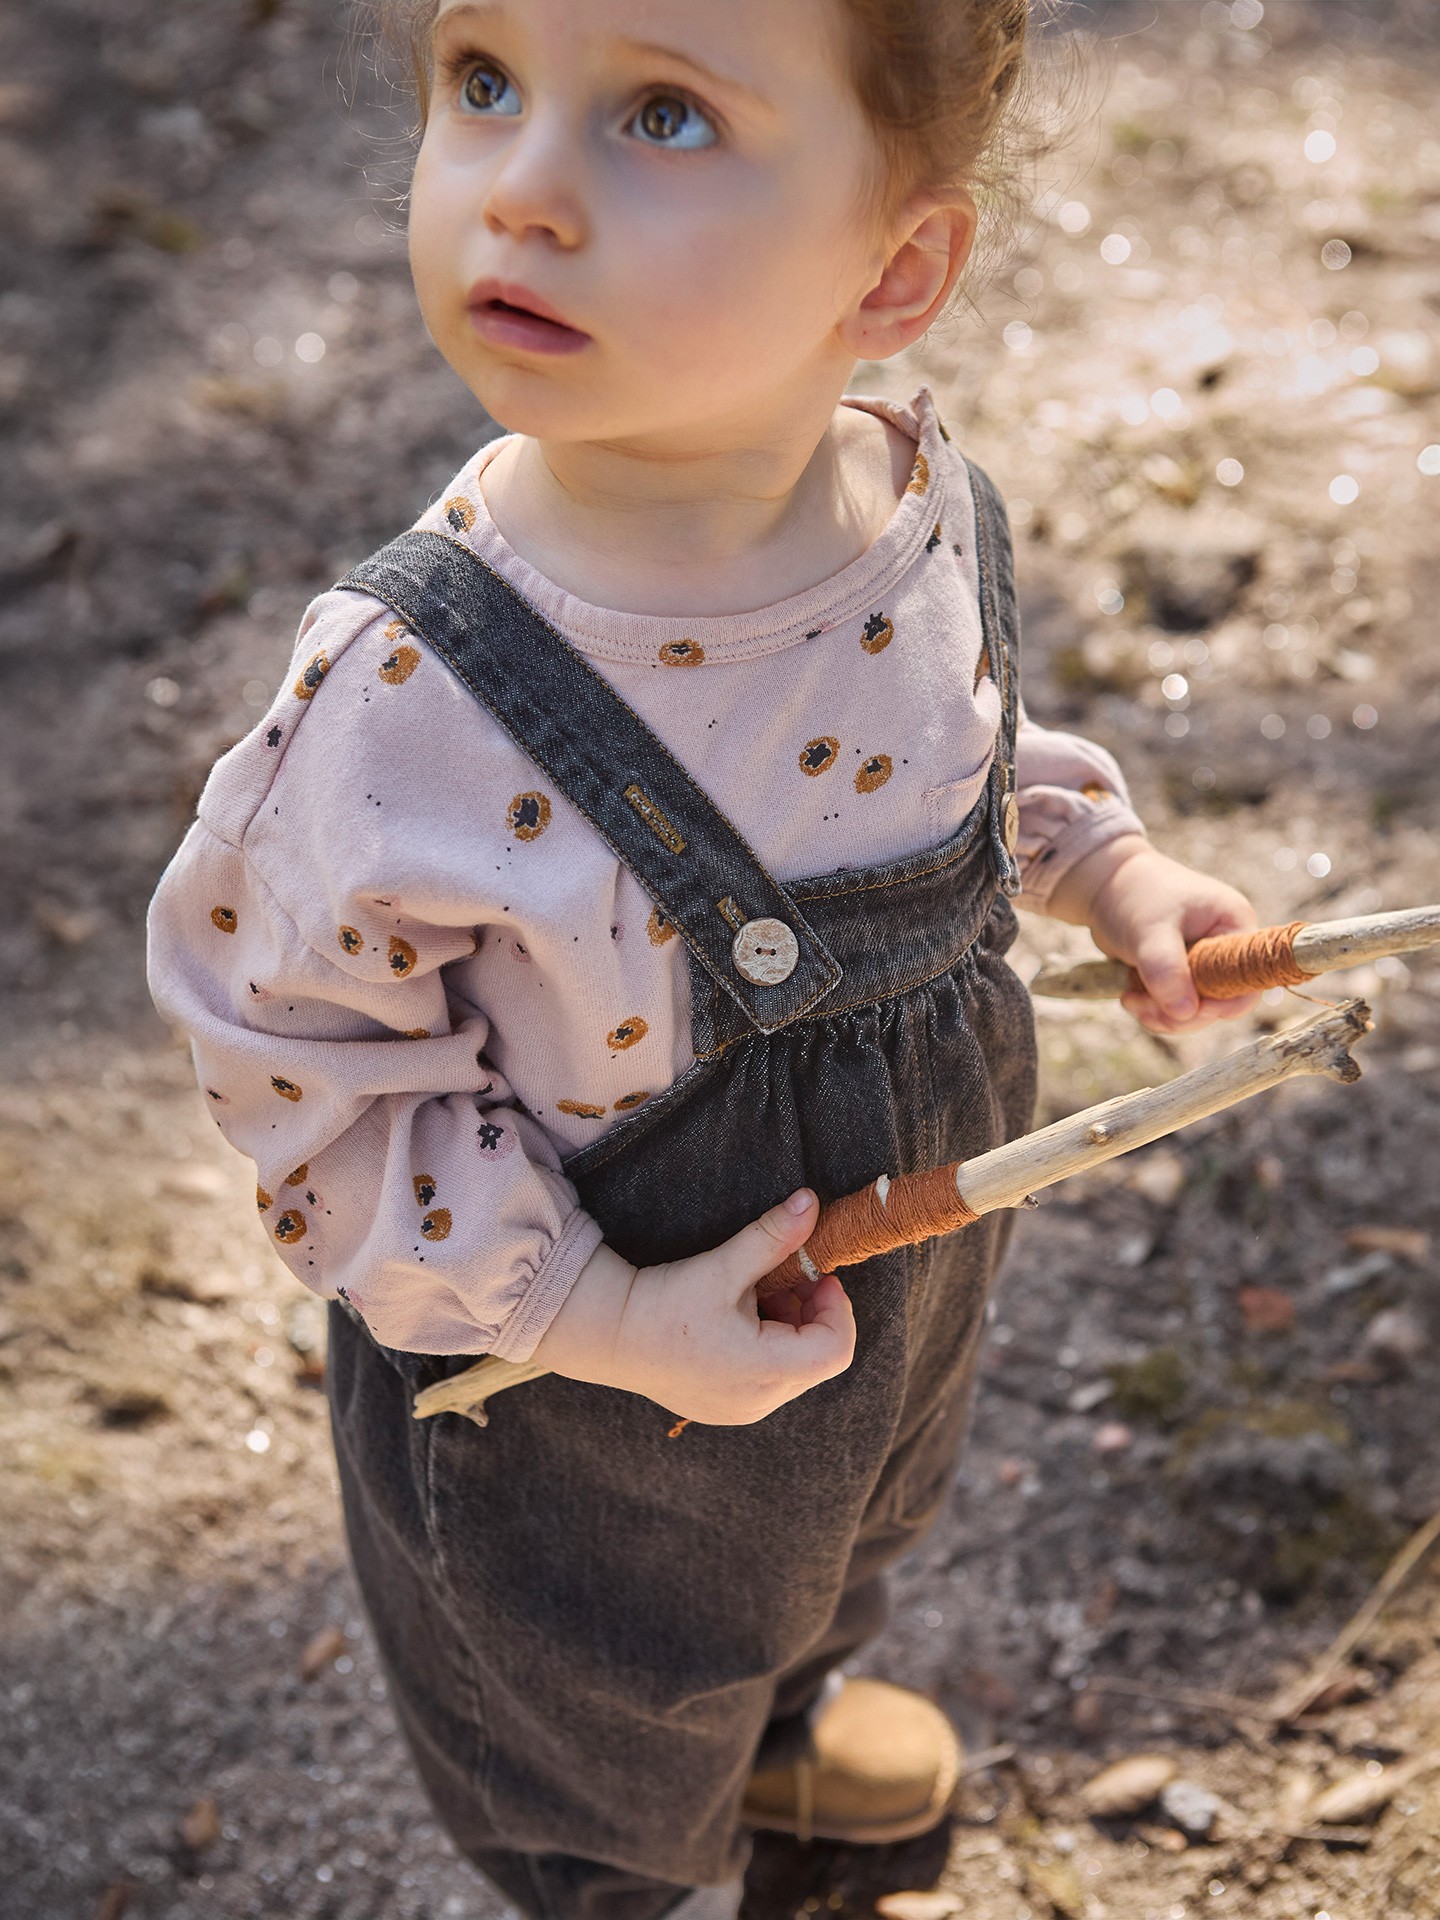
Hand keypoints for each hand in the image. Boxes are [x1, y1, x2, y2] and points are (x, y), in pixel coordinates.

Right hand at [531, 1189, 855, 1424]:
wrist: (609, 1334)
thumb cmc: (664, 1302)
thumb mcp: (723, 1266)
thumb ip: (773, 1237)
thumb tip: (811, 1202)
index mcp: (764, 1369)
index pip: (835, 1351)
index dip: (838, 1310)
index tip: (818, 1277)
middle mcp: (759, 1401)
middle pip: (818, 1359)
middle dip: (812, 1314)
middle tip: (786, 1280)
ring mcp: (743, 1411)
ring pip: (795, 1372)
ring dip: (791, 1332)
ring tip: (756, 1299)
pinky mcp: (727, 1409)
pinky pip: (770, 1382)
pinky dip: (770, 1350)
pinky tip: (738, 1324)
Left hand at [1046, 835, 1260, 1034]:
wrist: (1105, 884)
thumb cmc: (1135, 895)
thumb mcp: (1150, 931)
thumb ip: (1168, 970)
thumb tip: (1186, 1013)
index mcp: (1234, 925)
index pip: (1248, 980)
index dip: (1221, 1004)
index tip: (1184, 1009)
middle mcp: (1226, 946)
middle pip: (1220, 1003)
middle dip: (1181, 1014)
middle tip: (1142, 1005)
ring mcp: (1204, 962)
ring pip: (1195, 1010)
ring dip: (1161, 1014)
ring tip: (1129, 999)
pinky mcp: (1181, 974)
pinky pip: (1175, 1007)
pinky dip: (1153, 1009)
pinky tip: (1129, 996)